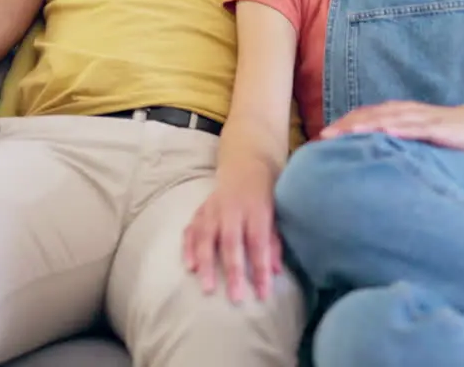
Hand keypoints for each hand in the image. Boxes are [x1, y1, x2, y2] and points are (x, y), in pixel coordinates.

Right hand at [182, 162, 281, 302]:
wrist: (245, 166)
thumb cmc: (264, 196)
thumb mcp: (275, 215)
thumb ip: (274, 243)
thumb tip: (275, 273)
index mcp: (256, 209)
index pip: (258, 242)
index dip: (260, 269)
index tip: (262, 294)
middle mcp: (232, 208)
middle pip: (231, 241)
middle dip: (233, 270)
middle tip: (234, 297)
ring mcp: (213, 207)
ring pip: (206, 236)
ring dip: (206, 262)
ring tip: (207, 286)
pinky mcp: (201, 209)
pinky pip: (191, 229)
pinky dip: (189, 247)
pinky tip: (190, 266)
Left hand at [320, 101, 463, 150]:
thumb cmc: (443, 132)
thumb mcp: (413, 135)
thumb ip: (392, 139)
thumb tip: (366, 154)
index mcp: (397, 112)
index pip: (364, 115)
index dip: (343, 124)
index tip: (321, 137)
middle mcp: (405, 112)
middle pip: (370, 115)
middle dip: (346, 125)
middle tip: (323, 137)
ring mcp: (421, 118)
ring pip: (389, 119)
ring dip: (366, 125)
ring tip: (346, 133)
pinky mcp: (438, 128)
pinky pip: (417, 127)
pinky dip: (400, 129)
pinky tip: (386, 132)